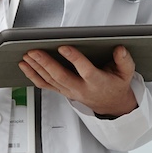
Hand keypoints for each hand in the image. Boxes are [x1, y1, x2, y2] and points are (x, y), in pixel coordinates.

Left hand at [19, 45, 138, 117]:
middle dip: (46, 63)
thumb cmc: (116, 85)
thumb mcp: (126, 73)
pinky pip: (45, 85)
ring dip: (36, 68)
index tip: (64, 47)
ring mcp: (69, 91)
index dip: (74, 59)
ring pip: (50, 81)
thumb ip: (124, 61)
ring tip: (27, 55)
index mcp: (97, 82)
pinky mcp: (62, 91)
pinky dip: (33, 76)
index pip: (85, 70)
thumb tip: (119, 49)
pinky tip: (25, 66)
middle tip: (34, 51)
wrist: (111, 105)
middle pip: (60, 76)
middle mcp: (81, 88)